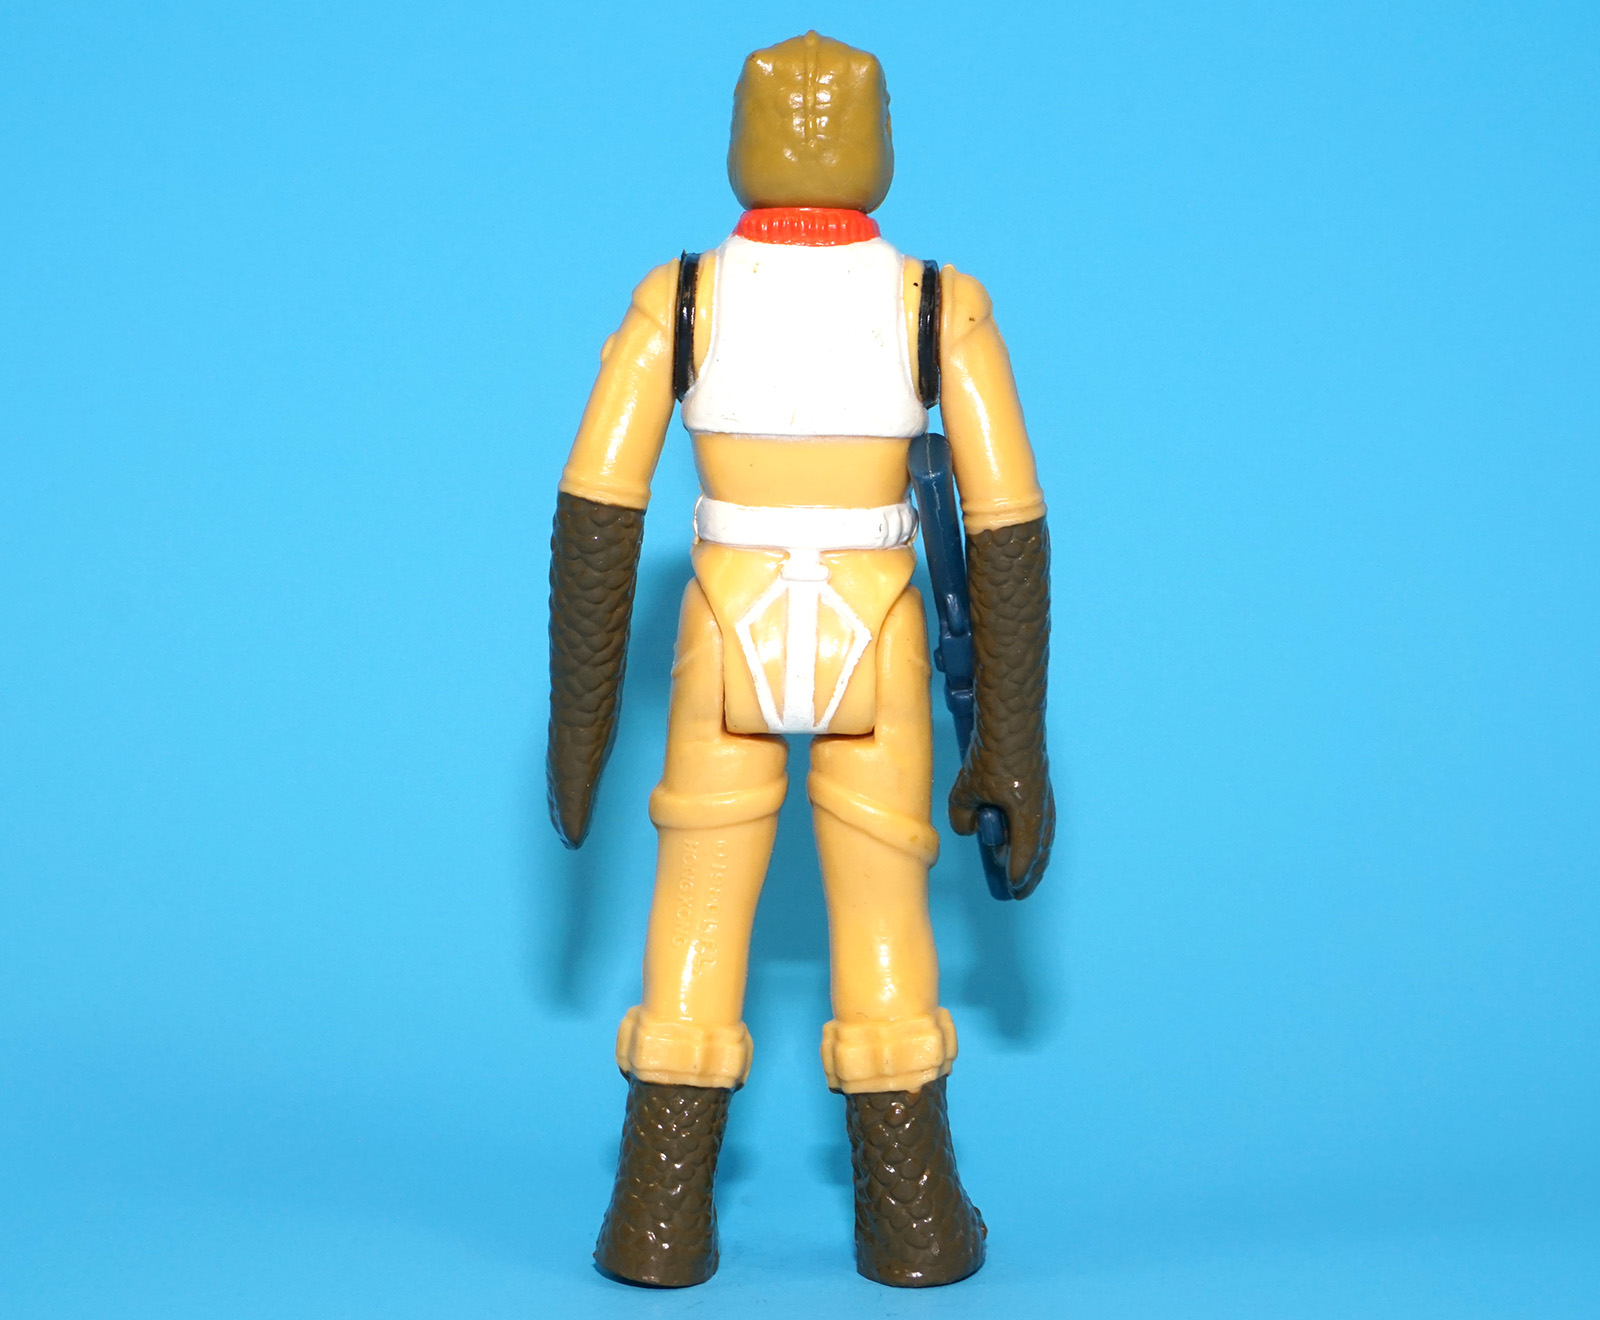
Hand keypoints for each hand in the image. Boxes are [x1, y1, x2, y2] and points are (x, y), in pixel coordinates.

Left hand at [949, 745, 1054, 897]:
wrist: (1013, 718)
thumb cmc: (992, 752)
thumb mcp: (966, 787)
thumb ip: (963, 814)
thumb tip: (968, 830)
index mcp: (1027, 813)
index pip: (1025, 853)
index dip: (1018, 872)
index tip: (1011, 886)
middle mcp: (1041, 808)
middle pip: (1040, 850)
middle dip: (1031, 873)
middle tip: (1020, 891)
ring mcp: (1045, 796)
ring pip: (1045, 836)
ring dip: (1037, 858)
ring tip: (1027, 874)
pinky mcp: (1041, 785)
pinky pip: (1044, 821)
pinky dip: (1038, 838)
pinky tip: (1030, 842)